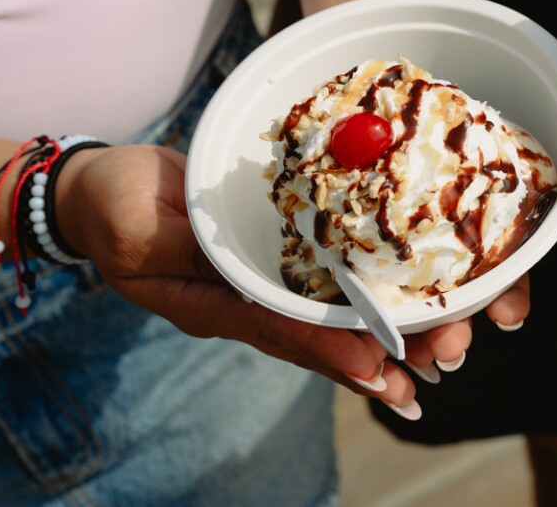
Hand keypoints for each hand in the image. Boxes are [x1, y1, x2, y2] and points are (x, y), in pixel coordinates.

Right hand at [55, 144, 525, 412]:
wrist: (103, 188)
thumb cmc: (112, 204)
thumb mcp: (138, 225)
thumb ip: (184, 246)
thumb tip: (236, 264)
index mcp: (212, 305)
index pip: (279, 332)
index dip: (330, 350)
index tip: (380, 368)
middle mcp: (249, 303)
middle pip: (325, 337)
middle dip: (386, 352)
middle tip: (445, 358)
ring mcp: (268, 282)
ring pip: (339, 316)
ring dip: (397, 331)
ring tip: (453, 344)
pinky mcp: (283, 255)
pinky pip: (335, 281)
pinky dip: (377, 293)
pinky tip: (423, 304)